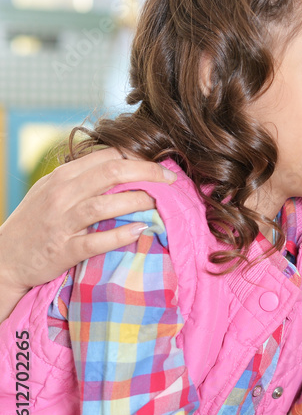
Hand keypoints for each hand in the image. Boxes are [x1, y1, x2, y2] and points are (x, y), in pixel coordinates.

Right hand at [0, 149, 172, 297]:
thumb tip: (122, 167)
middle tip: (172, 179)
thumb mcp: (54, 190)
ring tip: (160, 202)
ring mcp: (62, 223)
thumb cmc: (36, 222)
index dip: (138, 156)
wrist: (4, 257)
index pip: (106, 156)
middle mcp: (61, 195)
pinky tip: (140, 230)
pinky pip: (95, 241)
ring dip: (137, 201)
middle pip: (111, 173)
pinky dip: (120, 235)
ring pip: (104, 205)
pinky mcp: (63, 250)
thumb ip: (83, 178)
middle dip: (147, 172)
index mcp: (62, 177)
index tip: (161, 163)